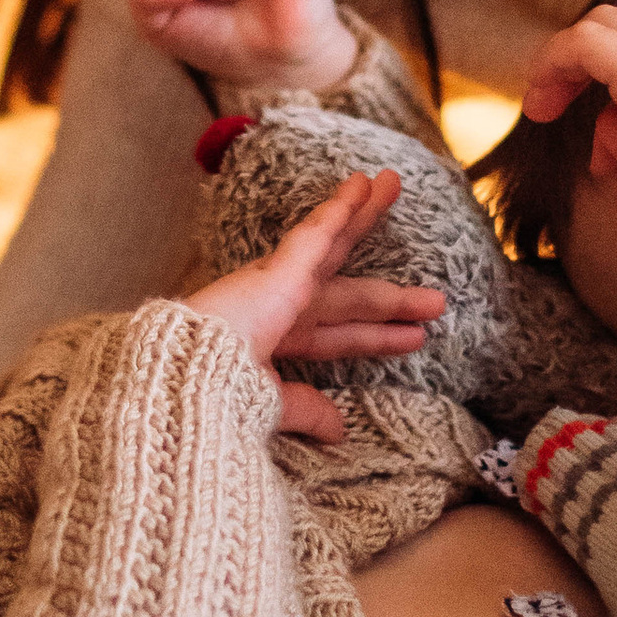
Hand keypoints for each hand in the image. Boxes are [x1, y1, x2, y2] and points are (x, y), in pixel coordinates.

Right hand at [187, 166, 441, 439]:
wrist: (182, 382)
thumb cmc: (209, 396)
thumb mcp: (268, 406)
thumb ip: (304, 410)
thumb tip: (339, 431)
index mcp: (277, 342)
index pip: (339, 336)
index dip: (377, 335)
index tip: (416, 337)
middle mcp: (280, 308)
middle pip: (348, 292)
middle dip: (390, 292)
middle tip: (434, 291)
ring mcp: (277, 285)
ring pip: (334, 247)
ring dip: (364, 218)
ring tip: (393, 184)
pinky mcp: (276, 271)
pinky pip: (316, 234)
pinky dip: (339, 210)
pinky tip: (362, 185)